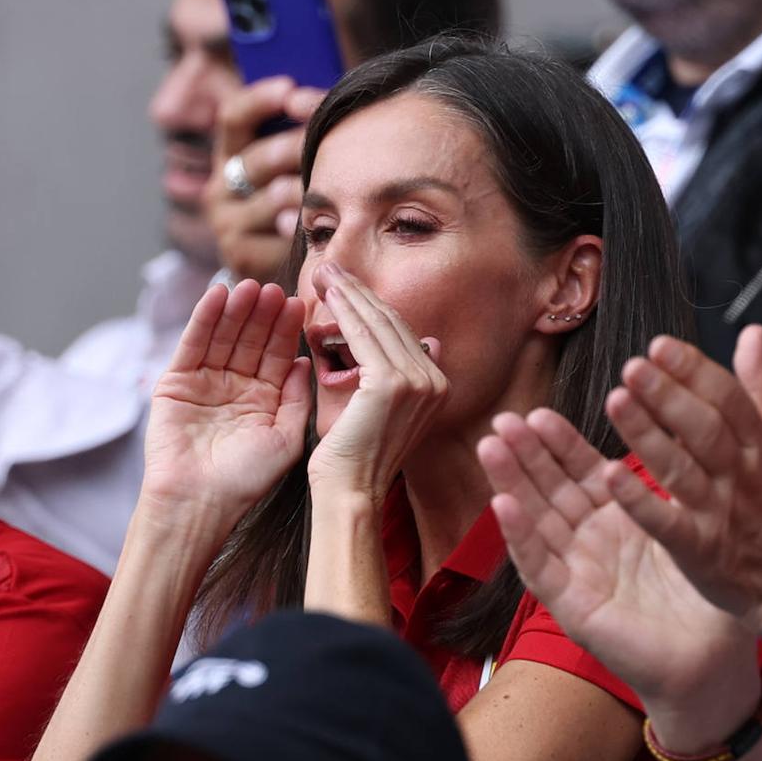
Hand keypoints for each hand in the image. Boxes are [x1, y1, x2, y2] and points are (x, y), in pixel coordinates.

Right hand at [143, 279, 309, 533]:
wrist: (199, 503)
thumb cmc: (246, 480)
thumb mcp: (286, 438)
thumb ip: (297, 398)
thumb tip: (305, 361)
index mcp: (265, 399)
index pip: (278, 355)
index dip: (287, 330)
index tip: (300, 304)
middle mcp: (237, 386)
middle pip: (252, 340)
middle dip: (263, 314)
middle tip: (275, 288)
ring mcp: (206, 382)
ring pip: (224, 336)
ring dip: (236, 310)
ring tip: (250, 286)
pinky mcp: (176, 382)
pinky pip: (193, 344)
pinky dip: (204, 319)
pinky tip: (218, 295)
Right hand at [204, 77, 324, 281]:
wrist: (275, 277)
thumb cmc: (297, 213)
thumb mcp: (292, 172)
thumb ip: (302, 138)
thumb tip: (328, 100)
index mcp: (230, 157)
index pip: (233, 117)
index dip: (260, 100)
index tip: (291, 88)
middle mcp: (219, 187)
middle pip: (260, 156)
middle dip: (301, 146)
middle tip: (337, 142)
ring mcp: (226, 222)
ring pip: (274, 195)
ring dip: (309, 189)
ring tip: (336, 185)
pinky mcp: (239, 254)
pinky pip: (277, 235)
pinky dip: (303, 228)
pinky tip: (322, 226)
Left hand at [307, 263, 448, 502]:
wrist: (350, 492)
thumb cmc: (353, 455)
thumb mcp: (376, 405)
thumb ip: (387, 371)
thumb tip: (420, 340)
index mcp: (436, 385)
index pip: (402, 333)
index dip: (372, 305)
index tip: (346, 285)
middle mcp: (435, 380)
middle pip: (394, 322)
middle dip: (359, 292)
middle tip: (330, 268)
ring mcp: (419, 381)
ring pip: (379, 323)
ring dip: (349, 294)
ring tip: (324, 273)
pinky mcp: (393, 383)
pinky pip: (364, 336)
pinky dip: (344, 312)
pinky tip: (328, 295)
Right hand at [478, 408, 760, 724]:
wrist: (714, 658)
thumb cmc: (708, 593)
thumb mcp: (691, 521)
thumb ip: (680, 476)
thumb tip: (689, 416)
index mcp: (618, 516)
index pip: (582, 471)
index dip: (559, 442)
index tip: (539, 411)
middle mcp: (590, 541)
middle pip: (550, 489)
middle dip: (524, 454)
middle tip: (502, 420)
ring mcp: (578, 572)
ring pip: (536, 520)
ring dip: (511, 483)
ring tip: (491, 447)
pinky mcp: (573, 606)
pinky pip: (542, 568)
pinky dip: (521, 536)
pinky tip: (503, 505)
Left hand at [600, 325, 761, 634]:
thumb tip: (753, 333)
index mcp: (760, 445)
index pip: (727, 397)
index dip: (693, 369)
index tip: (659, 345)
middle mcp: (741, 474)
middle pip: (704, 428)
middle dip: (668, 394)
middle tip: (632, 366)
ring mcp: (720, 513)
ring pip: (681, 468)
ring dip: (647, 434)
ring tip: (615, 401)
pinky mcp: (700, 551)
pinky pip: (667, 523)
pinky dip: (639, 501)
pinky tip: (609, 476)